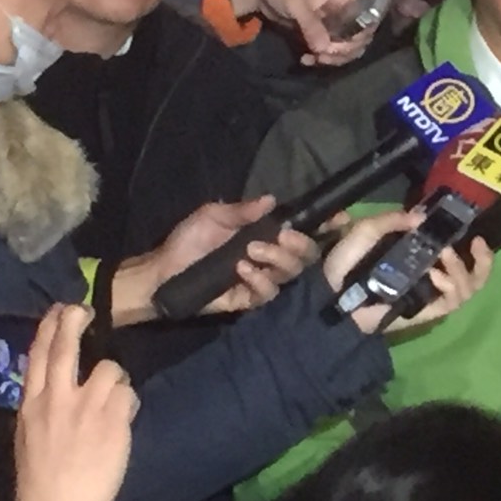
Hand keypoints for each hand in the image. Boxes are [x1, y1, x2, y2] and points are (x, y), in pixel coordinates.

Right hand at [14, 305, 137, 500]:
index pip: (37, 356)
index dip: (48, 328)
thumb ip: (46, 407)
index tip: (58, 311)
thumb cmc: (42, 480)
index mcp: (31, 405)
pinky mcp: (113, 419)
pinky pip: (129, 394)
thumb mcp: (30, 436)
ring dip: (116, 382)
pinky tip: (122, 421)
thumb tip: (63, 386)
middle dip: (73, 321)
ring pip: (110, 369)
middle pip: (66, 348)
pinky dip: (128, 404)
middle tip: (82, 308)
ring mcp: (87, 407)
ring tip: (113, 403)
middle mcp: (57, 399)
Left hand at [115, 197, 317, 324]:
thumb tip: (272, 200)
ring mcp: (262, 279)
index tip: (339, 218)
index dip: (326, 226)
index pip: (303, 231)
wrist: (161, 273)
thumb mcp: (213, 216)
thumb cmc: (187, 241)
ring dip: (276, 260)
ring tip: (250, 252)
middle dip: (300, 245)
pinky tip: (241, 271)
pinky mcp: (249, 300)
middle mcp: (271, 257)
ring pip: (291, 274)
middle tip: (281, 238)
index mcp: (267, 235)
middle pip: (307, 256)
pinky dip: (259, 280)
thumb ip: (243, 210)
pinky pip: (269, 293)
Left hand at [230, 0, 376, 66]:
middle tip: (324, 55)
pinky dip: (320, 57)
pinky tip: (306, 59)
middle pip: (360, 36)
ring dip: (333, 57)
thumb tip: (324, 49)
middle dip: (345, 50)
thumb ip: (311, 24)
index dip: (360, 35)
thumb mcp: (295, 2)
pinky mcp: (319, 32)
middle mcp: (344, 9)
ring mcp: (332, 22)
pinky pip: (329, 49)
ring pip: (346, 46)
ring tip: (314, 59)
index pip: (368, 18)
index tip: (340, 45)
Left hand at [322, 210, 492, 333]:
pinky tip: (437, 276)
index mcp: (420, 262)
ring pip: (467, 289)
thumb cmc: (345, 262)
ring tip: (443, 257)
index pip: (459, 261)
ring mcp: (429, 297)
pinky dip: (451, 286)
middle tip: (477, 246)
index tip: (477, 238)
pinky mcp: (424, 311)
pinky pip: (451, 302)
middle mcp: (431, 280)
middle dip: (483, 264)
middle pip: (474, 279)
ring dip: (462, 270)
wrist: (331, 293)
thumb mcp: (369, 229)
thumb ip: (394, 219)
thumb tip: (423, 217)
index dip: (478, 254)